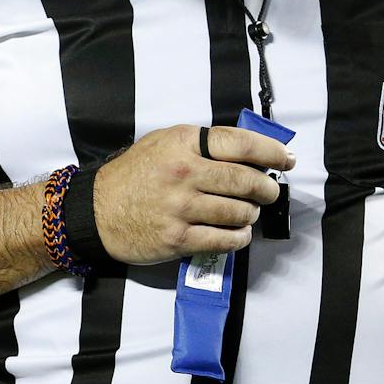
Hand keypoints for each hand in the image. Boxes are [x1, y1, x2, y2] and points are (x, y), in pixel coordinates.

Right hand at [91, 125, 294, 264]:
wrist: (98, 210)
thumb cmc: (134, 175)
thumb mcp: (162, 143)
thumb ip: (201, 145)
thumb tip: (250, 154)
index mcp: (182, 143)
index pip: (240, 144)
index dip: (271, 152)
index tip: (285, 159)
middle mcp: (183, 173)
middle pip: (247, 181)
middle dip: (267, 188)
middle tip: (268, 190)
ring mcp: (181, 207)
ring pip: (241, 212)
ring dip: (251, 213)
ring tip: (244, 210)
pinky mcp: (179, 238)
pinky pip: (227, 240)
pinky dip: (239, 236)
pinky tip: (235, 230)